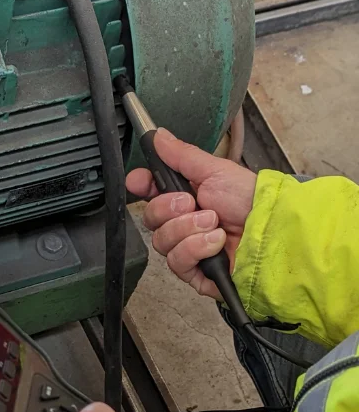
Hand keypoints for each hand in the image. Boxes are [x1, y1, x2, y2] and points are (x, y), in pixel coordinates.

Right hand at [126, 129, 256, 297]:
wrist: (272, 231)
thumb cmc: (250, 201)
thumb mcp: (215, 170)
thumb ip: (181, 156)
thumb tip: (159, 137)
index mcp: (186, 198)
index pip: (150, 194)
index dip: (142, 187)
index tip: (140, 181)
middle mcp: (184, 225)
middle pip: (151, 220)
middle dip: (171, 209)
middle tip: (194, 203)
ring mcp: (189, 250)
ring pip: (162, 242)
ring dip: (188, 229)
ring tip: (214, 223)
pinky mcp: (196, 273)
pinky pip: (178, 262)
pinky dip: (196, 248)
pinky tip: (215, 242)